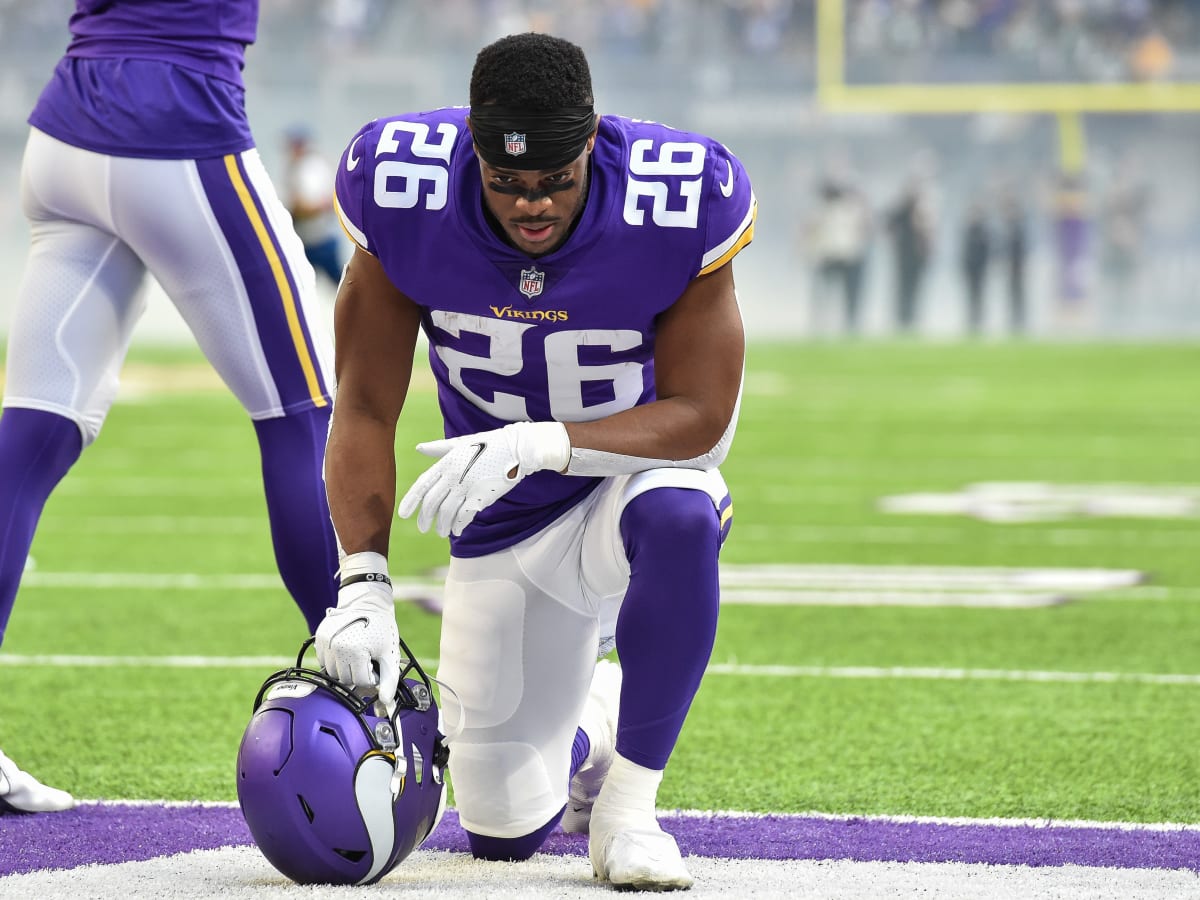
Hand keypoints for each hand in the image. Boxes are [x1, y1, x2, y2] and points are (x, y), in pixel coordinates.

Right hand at [314, 552, 399, 710]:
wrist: (367, 601)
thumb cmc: (381, 626)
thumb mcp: (389, 653)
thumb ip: (390, 680)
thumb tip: (386, 702)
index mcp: (355, 652)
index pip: (362, 681)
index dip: (372, 675)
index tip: (376, 662)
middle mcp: (336, 648)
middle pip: (346, 679)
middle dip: (358, 672)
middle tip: (367, 656)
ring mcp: (325, 643)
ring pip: (333, 673)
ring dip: (345, 669)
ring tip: (356, 653)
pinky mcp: (319, 638)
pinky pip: (324, 661)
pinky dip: (335, 660)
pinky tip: (346, 649)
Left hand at [397, 421, 569, 537]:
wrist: (518, 448)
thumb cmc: (491, 443)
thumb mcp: (462, 442)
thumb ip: (439, 448)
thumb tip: (419, 448)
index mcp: (447, 462)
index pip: (423, 484)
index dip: (411, 500)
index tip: (402, 514)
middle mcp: (454, 475)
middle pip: (433, 502)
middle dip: (425, 518)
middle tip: (423, 528)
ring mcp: (468, 486)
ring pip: (447, 512)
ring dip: (442, 525)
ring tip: (442, 532)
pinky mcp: (482, 496)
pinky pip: (465, 515)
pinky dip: (459, 525)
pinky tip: (457, 530)